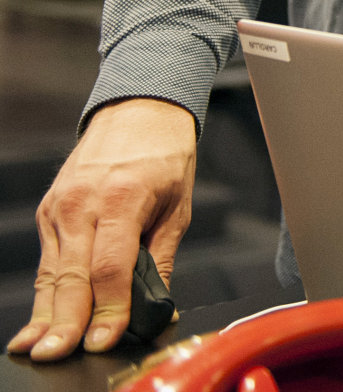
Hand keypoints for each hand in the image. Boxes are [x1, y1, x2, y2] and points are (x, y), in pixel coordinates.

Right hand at [7, 98, 196, 361]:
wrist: (139, 110)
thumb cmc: (166, 155)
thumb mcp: (179, 204)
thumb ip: (161, 256)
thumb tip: (156, 305)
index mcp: (121, 198)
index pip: (109, 267)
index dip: (107, 309)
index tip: (105, 340)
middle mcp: (82, 203)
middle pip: (72, 276)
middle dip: (66, 322)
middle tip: (61, 355)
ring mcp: (59, 206)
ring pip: (53, 273)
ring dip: (47, 315)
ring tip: (42, 349)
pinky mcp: (48, 211)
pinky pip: (49, 260)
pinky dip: (47, 292)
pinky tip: (41, 322)